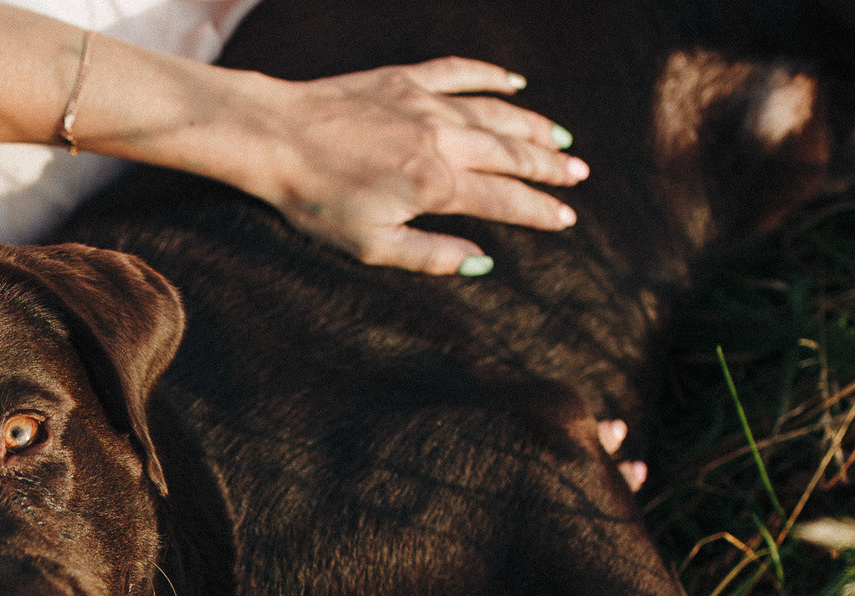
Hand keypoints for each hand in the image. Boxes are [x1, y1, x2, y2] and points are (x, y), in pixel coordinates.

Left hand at [173, 57, 587, 275]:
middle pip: (511, 153)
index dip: (540, 211)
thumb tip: (481, 264)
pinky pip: (460, 73)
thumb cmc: (316, 199)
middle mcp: (441, 139)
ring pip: (495, 113)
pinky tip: (515, 84)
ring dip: (532, 126)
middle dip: (549, 166)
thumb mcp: (370, 246)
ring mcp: (424, 104)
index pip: (505, 200)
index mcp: (436, 185)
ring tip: (561, 138)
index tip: (567, 219)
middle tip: (580, 175)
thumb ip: (430, 255)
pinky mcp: (403, 80)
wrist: (274, 137)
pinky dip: (491, 77)